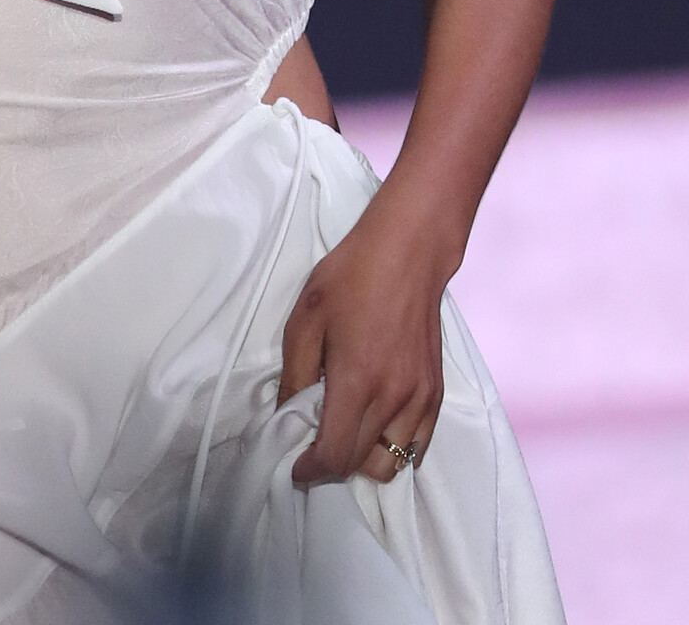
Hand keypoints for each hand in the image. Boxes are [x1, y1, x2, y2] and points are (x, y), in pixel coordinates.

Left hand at [277, 195, 449, 486]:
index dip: (311, 471)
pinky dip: (394, 448)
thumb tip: (287, 417)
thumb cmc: (351, 279)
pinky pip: (417, 446)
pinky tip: (376, 426)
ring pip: (393, 463)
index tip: (296, 466)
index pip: (336, 455)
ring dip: (364, 460)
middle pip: (362, 465)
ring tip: (346, 433)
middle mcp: (393, 399)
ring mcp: (420, 399)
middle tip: (314, 444)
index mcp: (357, 381)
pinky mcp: (436, 393)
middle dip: (332, 465)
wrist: (408, 253)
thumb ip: (295, 375)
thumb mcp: (306, 319)